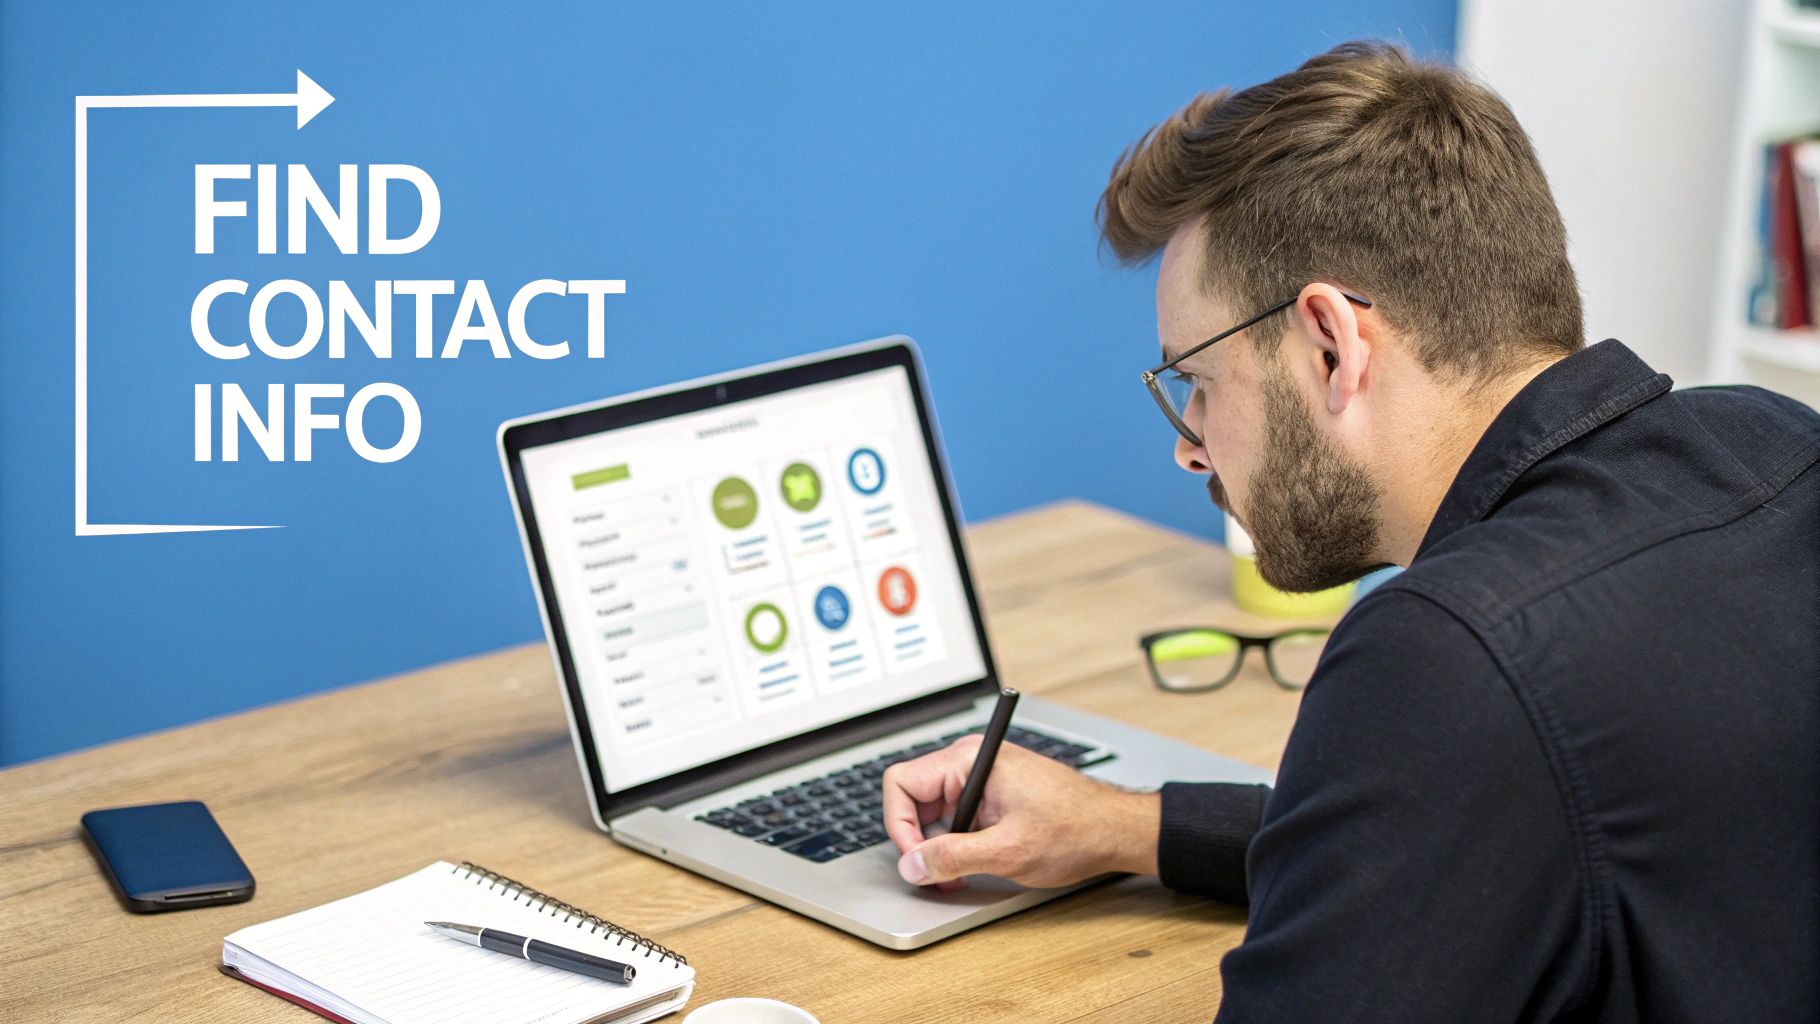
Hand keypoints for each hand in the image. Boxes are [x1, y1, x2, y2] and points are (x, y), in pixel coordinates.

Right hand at [881, 735, 1160, 890]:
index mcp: (970, 759)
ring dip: (940, 845)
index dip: (900, 825)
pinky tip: (976, 861)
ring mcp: (982, 776)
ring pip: (933, 811)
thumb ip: (952, 857)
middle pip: (914, 798)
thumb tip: (912, 865)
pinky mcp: (992, 794)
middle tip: (939, 875)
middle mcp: (972, 761)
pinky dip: (957, 843)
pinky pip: (956, 815)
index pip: (901, 782)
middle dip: (920, 841)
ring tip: (961, 872)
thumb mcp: (1007, 851)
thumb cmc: (1075, 829)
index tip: (917, 859)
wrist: (1115, 830)